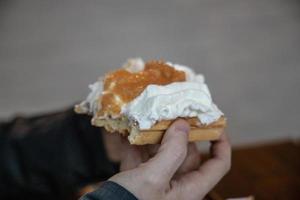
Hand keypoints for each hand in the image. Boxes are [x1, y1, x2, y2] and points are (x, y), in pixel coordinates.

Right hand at [109, 119, 230, 199]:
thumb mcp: (153, 178)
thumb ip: (172, 151)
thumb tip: (184, 126)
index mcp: (188, 189)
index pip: (217, 165)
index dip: (221, 145)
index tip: (217, 124)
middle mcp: (175, 185)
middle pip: (186, 153)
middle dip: (179, 133)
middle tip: (171, 112)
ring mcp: (155, 181)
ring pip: (162, 152)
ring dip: (154, 135)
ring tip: (146, 117)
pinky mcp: (137, 178)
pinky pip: (140, 156)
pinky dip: (134, 143)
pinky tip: (125, 130)